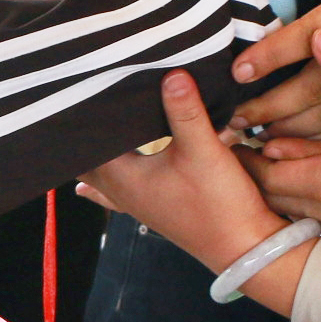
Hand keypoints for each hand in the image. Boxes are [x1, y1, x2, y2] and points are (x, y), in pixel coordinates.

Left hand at [78, 71, 286, 271]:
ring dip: (94, 156)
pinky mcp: (155, 208)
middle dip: (85, 135)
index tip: (77, 94)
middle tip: (80, 106)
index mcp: (123, 177)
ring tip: (85, 133)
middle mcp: (122, 192)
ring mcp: (137, 204)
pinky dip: (104, 182)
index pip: (87, 143)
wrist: (243, 247)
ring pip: (101, 176)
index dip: (80, 120)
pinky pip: (117, 193)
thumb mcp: (204, 150)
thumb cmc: (219, 204)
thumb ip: (186, 110)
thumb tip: (172, 73)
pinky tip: (88, 191)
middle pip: (87, 160)